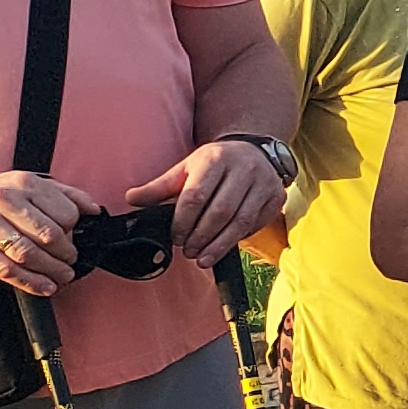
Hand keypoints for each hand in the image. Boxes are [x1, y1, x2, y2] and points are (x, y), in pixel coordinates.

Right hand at [0, 170, 100, 297]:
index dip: (74, 230)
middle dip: (66, 254)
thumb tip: (94, 209)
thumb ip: (63, 193)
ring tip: (63, 278)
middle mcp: (3, 199)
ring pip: (28, 253)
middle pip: (48, 234)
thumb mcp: (24, 185)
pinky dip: (30, 281)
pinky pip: (5, 269)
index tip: (75, 240)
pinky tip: (44, 287)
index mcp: (23, 182)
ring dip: (51, 271)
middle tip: (71, 263)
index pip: (64, 212)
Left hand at [130, 141, 287, 264]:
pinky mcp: (277, 196)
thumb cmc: (215, 163)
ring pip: (241, 221)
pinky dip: (239, 238)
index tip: (176, 238)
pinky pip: (257, 224)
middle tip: (188, 251)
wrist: (255, 150)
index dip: (183, 221)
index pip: (196, 196)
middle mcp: (244, 168)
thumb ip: (159, 187)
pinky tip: (224, 245)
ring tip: (203, 258)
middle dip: (201, 236)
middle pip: (220, 211)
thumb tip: (130, 199)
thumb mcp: (186, 168)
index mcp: (215, 159)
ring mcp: (264, 182)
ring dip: (220, 245)